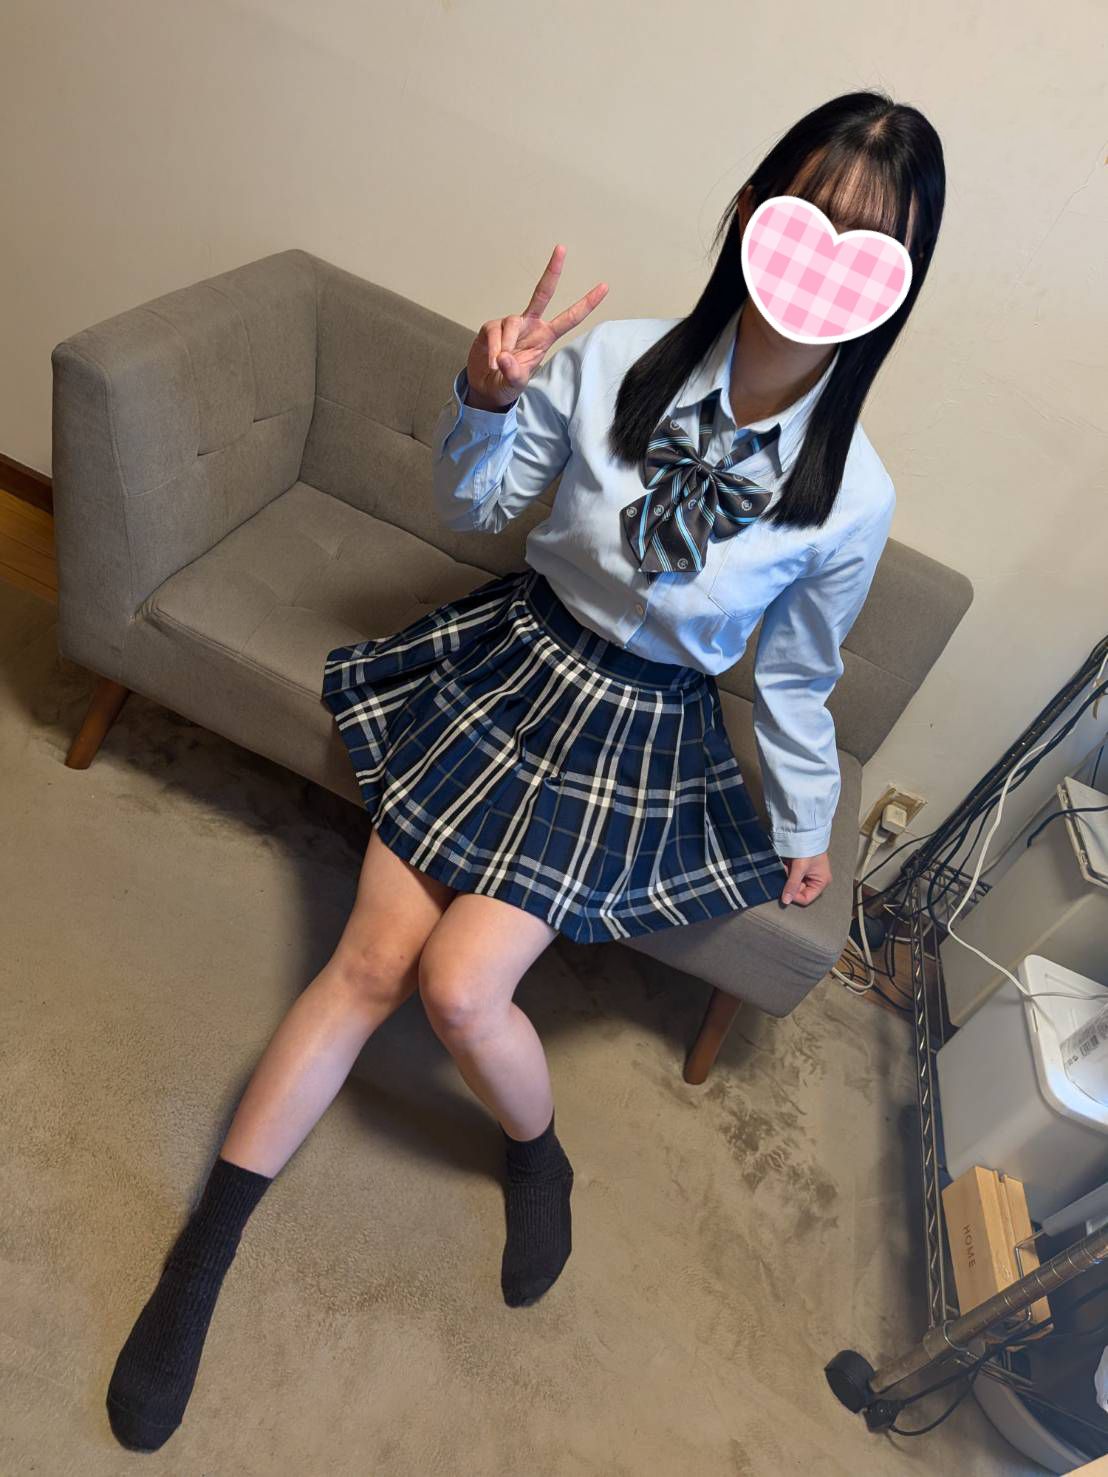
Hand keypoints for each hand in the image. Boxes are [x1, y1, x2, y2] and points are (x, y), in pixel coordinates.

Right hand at [465, 244, 608, 410]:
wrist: (485, 387)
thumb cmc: (507, 383)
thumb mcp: (515, 385)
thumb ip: (514, 374)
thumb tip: (505, 358)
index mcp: (545, 337)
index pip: (569, 319)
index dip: (586, 303)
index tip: (604, 286)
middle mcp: (530, 325)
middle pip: (542, 293)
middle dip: (552, 271)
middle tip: (562, 248)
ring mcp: (511, 324)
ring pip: (511, 324)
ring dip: (506, 346)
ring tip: (500, 365)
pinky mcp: (491, 326)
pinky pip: (494, 332)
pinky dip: (494, 349)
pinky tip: (493, 362)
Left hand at [779, 852, 830, 905]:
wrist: (805, 832)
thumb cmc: (808, 848)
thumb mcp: (800, 868)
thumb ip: (792, 885)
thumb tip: (786, 901)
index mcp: (821, 882)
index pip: (805, 898)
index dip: (794, 895)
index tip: (785, 888)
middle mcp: (815, 880)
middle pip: (798, 891)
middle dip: (790, 882)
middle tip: (787, 871)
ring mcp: (807, 874)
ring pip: (792, 883)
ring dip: (787, 876)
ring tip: (787, 865)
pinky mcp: (800, 869)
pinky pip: (790, 876)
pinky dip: (786, 871)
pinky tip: (786, 863)